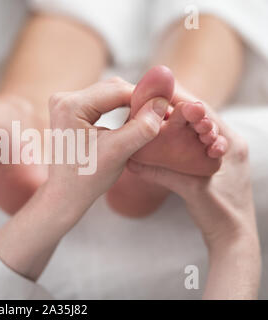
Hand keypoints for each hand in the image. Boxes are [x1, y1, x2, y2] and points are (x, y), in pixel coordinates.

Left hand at [0, 76, 169, 280]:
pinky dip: (118, 109)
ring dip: (129, 104)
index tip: (168, 108)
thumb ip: (141, 128)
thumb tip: (161, 103)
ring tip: (149, 118)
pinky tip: (132, 121)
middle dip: (138, 100)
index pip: (118, 91)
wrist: (65, 194)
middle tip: (161, 114)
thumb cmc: (87, 178)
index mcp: (70, 106)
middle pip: (112, 89)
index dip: (146, 98)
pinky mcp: (68, 109)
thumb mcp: (118, 153)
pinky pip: (100, 101)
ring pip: (108, 94)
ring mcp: (64, 103)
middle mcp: (63, 99)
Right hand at [127, 99, 260, 298]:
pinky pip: (196, 142)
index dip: (179, 100)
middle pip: (201, 116)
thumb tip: (130, 161)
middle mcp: (231, 142)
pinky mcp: (217, 162)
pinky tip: (166, 140)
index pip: (204, 110)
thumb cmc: (221, 214)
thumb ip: (160, 172)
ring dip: (178, 124)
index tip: (157, 94)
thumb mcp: (189, 189)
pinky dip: (181, 138)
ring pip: (197, 129)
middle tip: (151, 105)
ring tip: (156, 120)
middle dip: (176, 110)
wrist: (234, 239)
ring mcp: (225, 152)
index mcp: (231, 142)